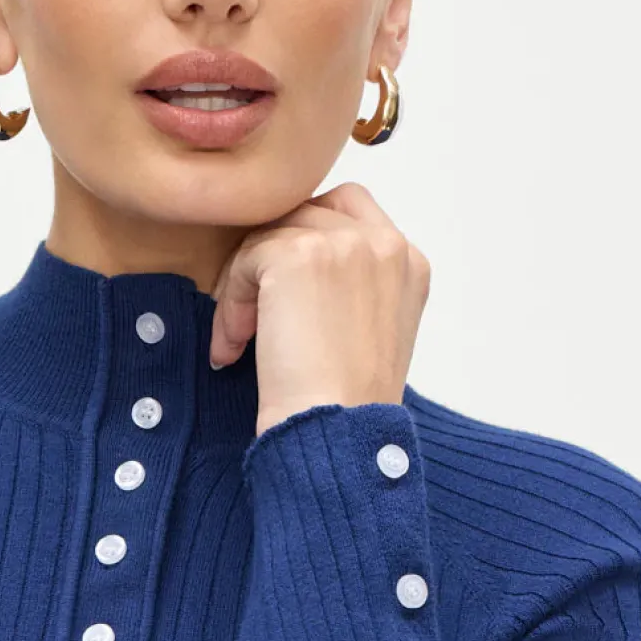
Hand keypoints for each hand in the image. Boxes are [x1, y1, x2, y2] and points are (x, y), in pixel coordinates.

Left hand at [207, 182, 430, 439]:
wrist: (337, 428)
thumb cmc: (347, 401)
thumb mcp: (369, 330)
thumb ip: (349, 285)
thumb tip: (288, 264)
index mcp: (408, 262)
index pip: (347, 212)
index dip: (304, 244)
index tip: (285, 299)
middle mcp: (385, 244)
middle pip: (303, 215)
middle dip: (270, 264)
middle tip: (254, 321)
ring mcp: (345, 244)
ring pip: (270, 236)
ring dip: (245, 287)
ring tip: (240, 339)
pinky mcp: (299, 255)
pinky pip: (246, 260)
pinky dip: (231, 303)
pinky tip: (235, 347)